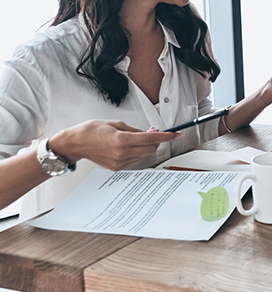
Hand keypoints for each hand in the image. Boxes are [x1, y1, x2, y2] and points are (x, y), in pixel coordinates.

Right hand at [49, 120, 179, 170]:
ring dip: (146, 147)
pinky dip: (137, 153)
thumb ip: (136, 129)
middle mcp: (122, 153)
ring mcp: (119, 162)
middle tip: (153, 132)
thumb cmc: (92, 130)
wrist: (76, 143)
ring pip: (144, 155)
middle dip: (156, 141)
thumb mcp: (117, 124)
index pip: (151, 139)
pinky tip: (128, 147)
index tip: (176, 134)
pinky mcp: (117, 167)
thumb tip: (151, 132)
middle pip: (151, 149)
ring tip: (133, 138)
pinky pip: (135, 160)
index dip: (166, 137)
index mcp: (122, 140)